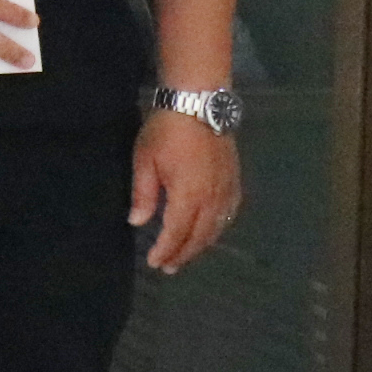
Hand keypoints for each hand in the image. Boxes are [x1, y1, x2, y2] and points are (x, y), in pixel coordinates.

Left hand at [132, 106, 242, 272]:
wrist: (198, 104)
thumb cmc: (166, 131)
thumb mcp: (145, 161)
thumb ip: (143, 194)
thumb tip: (138, 222)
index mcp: (188, 196)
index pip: (177, 233)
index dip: (166, 251)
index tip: (155, 262)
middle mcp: (212, 198)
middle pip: (199, 236)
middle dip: (183, 254)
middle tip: (169, 267)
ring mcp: (226, 189)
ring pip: (217, 228)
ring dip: (201, 245)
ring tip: (186, 255)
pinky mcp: (234, 180)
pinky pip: (230, 213)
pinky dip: (219, 228)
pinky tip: (211, 231)